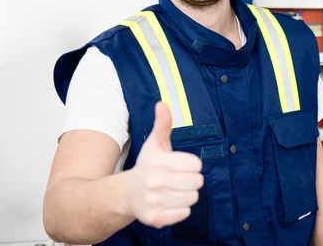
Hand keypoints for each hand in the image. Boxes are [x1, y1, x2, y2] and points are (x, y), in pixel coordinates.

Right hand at [126, 101, 203, 227]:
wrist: (126, 194)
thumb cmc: (147, 166)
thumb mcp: (154, 144)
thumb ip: (162, 125)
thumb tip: (163, 103)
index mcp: (158, 162)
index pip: (196, 165)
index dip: (191, 165)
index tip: (180, 166)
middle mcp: (154, 182)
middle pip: (197, 182)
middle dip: (191, 180)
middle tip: (178, 179)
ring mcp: (153, 201)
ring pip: (192, 198)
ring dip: (187, 195)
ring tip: (173, 191)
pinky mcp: (155, 218)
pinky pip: (185, 213)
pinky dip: (181, 209)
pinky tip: (169, 202)